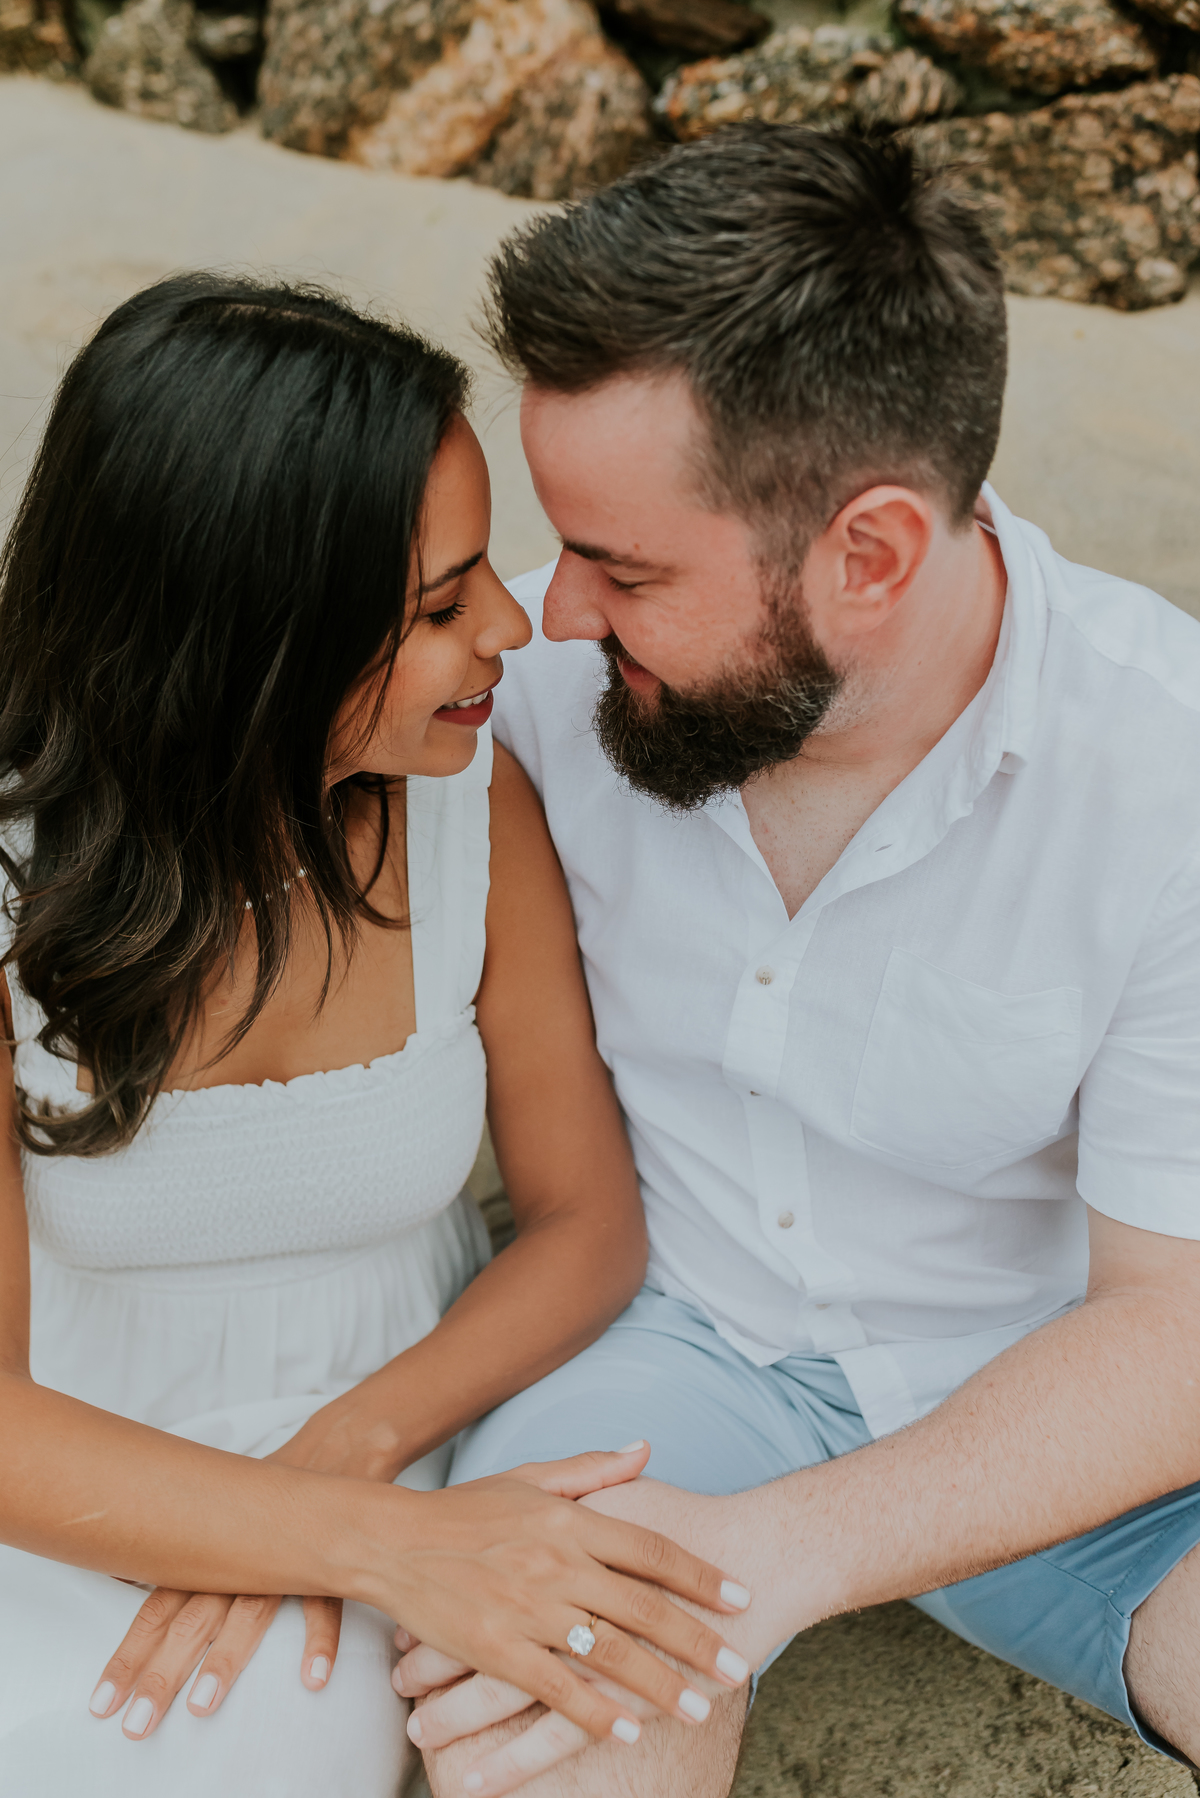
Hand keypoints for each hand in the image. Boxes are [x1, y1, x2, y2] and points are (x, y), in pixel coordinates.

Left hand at [87, 1398, 381, 1739]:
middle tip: (138, 1726)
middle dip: (162, 1674)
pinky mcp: (330, 1560)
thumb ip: (175, 1550)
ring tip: (202, 1706)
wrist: (336, 1447)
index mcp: (207, 1555)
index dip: (129, 1656)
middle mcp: (238, 1561)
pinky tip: (312, 1677)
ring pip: (249, 1612)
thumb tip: (116, 1572)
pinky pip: (326, 1601)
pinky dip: (320, 1637)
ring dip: (225, 1659)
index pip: (157, 1610)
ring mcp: (284, 1561)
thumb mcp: (216, 1516)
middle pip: (192, 1621)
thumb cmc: (267, 1493)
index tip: (103, 1703)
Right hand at [381, 1447, 752, 1753]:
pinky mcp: (496, 1649)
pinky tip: (627, 1731)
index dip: (699, 1574)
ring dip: (660, 1683)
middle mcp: (556, 1563)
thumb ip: (592, 1469)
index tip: (740, 1598)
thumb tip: (646, 1449)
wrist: (391, 1542)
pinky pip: (556, 1686)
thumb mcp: (529, 1477)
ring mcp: (527, 1608)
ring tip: (699, 1708)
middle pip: (643, 1605)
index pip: (650, 1548)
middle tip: (740, 1668)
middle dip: (697, 1641)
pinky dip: (594, 1712)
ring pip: (609, 1651)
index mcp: (568, 1520)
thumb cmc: (463, 1510)